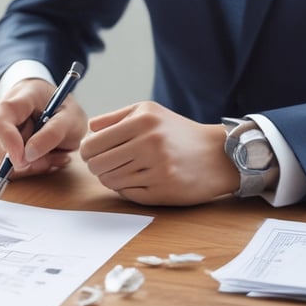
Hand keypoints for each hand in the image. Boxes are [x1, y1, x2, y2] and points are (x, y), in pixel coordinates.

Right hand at [0, 79, 86, 177]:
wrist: (55, 108)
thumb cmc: (61, 110)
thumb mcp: (70, 119)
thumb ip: (52, 134)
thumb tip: (28, 156)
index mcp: (18, 100)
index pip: (1, 122)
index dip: (9, 142)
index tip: (23, 160)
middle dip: (27, 160)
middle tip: (56, 156)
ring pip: (1, 163)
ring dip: (31, 166)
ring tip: (55, 156)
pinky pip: (8, 170)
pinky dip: (29, 170)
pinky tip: (46, 158)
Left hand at [79, 101, 238, 205]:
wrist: (217, 154)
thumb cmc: (176, 132)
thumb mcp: (148, 112)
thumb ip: (114, 118)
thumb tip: (88, 131)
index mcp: (142, 121)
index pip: (92, 144)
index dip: (87, 152)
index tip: (93, 153)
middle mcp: (149, 143)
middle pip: (96, 165)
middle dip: (97, 166)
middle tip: (107, 163)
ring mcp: (157, 168)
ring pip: (109, 181)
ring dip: (112, 177)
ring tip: (127, 170)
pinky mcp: (162, 190)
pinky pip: (126, 193)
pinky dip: (127, 188)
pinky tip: (141, 179)